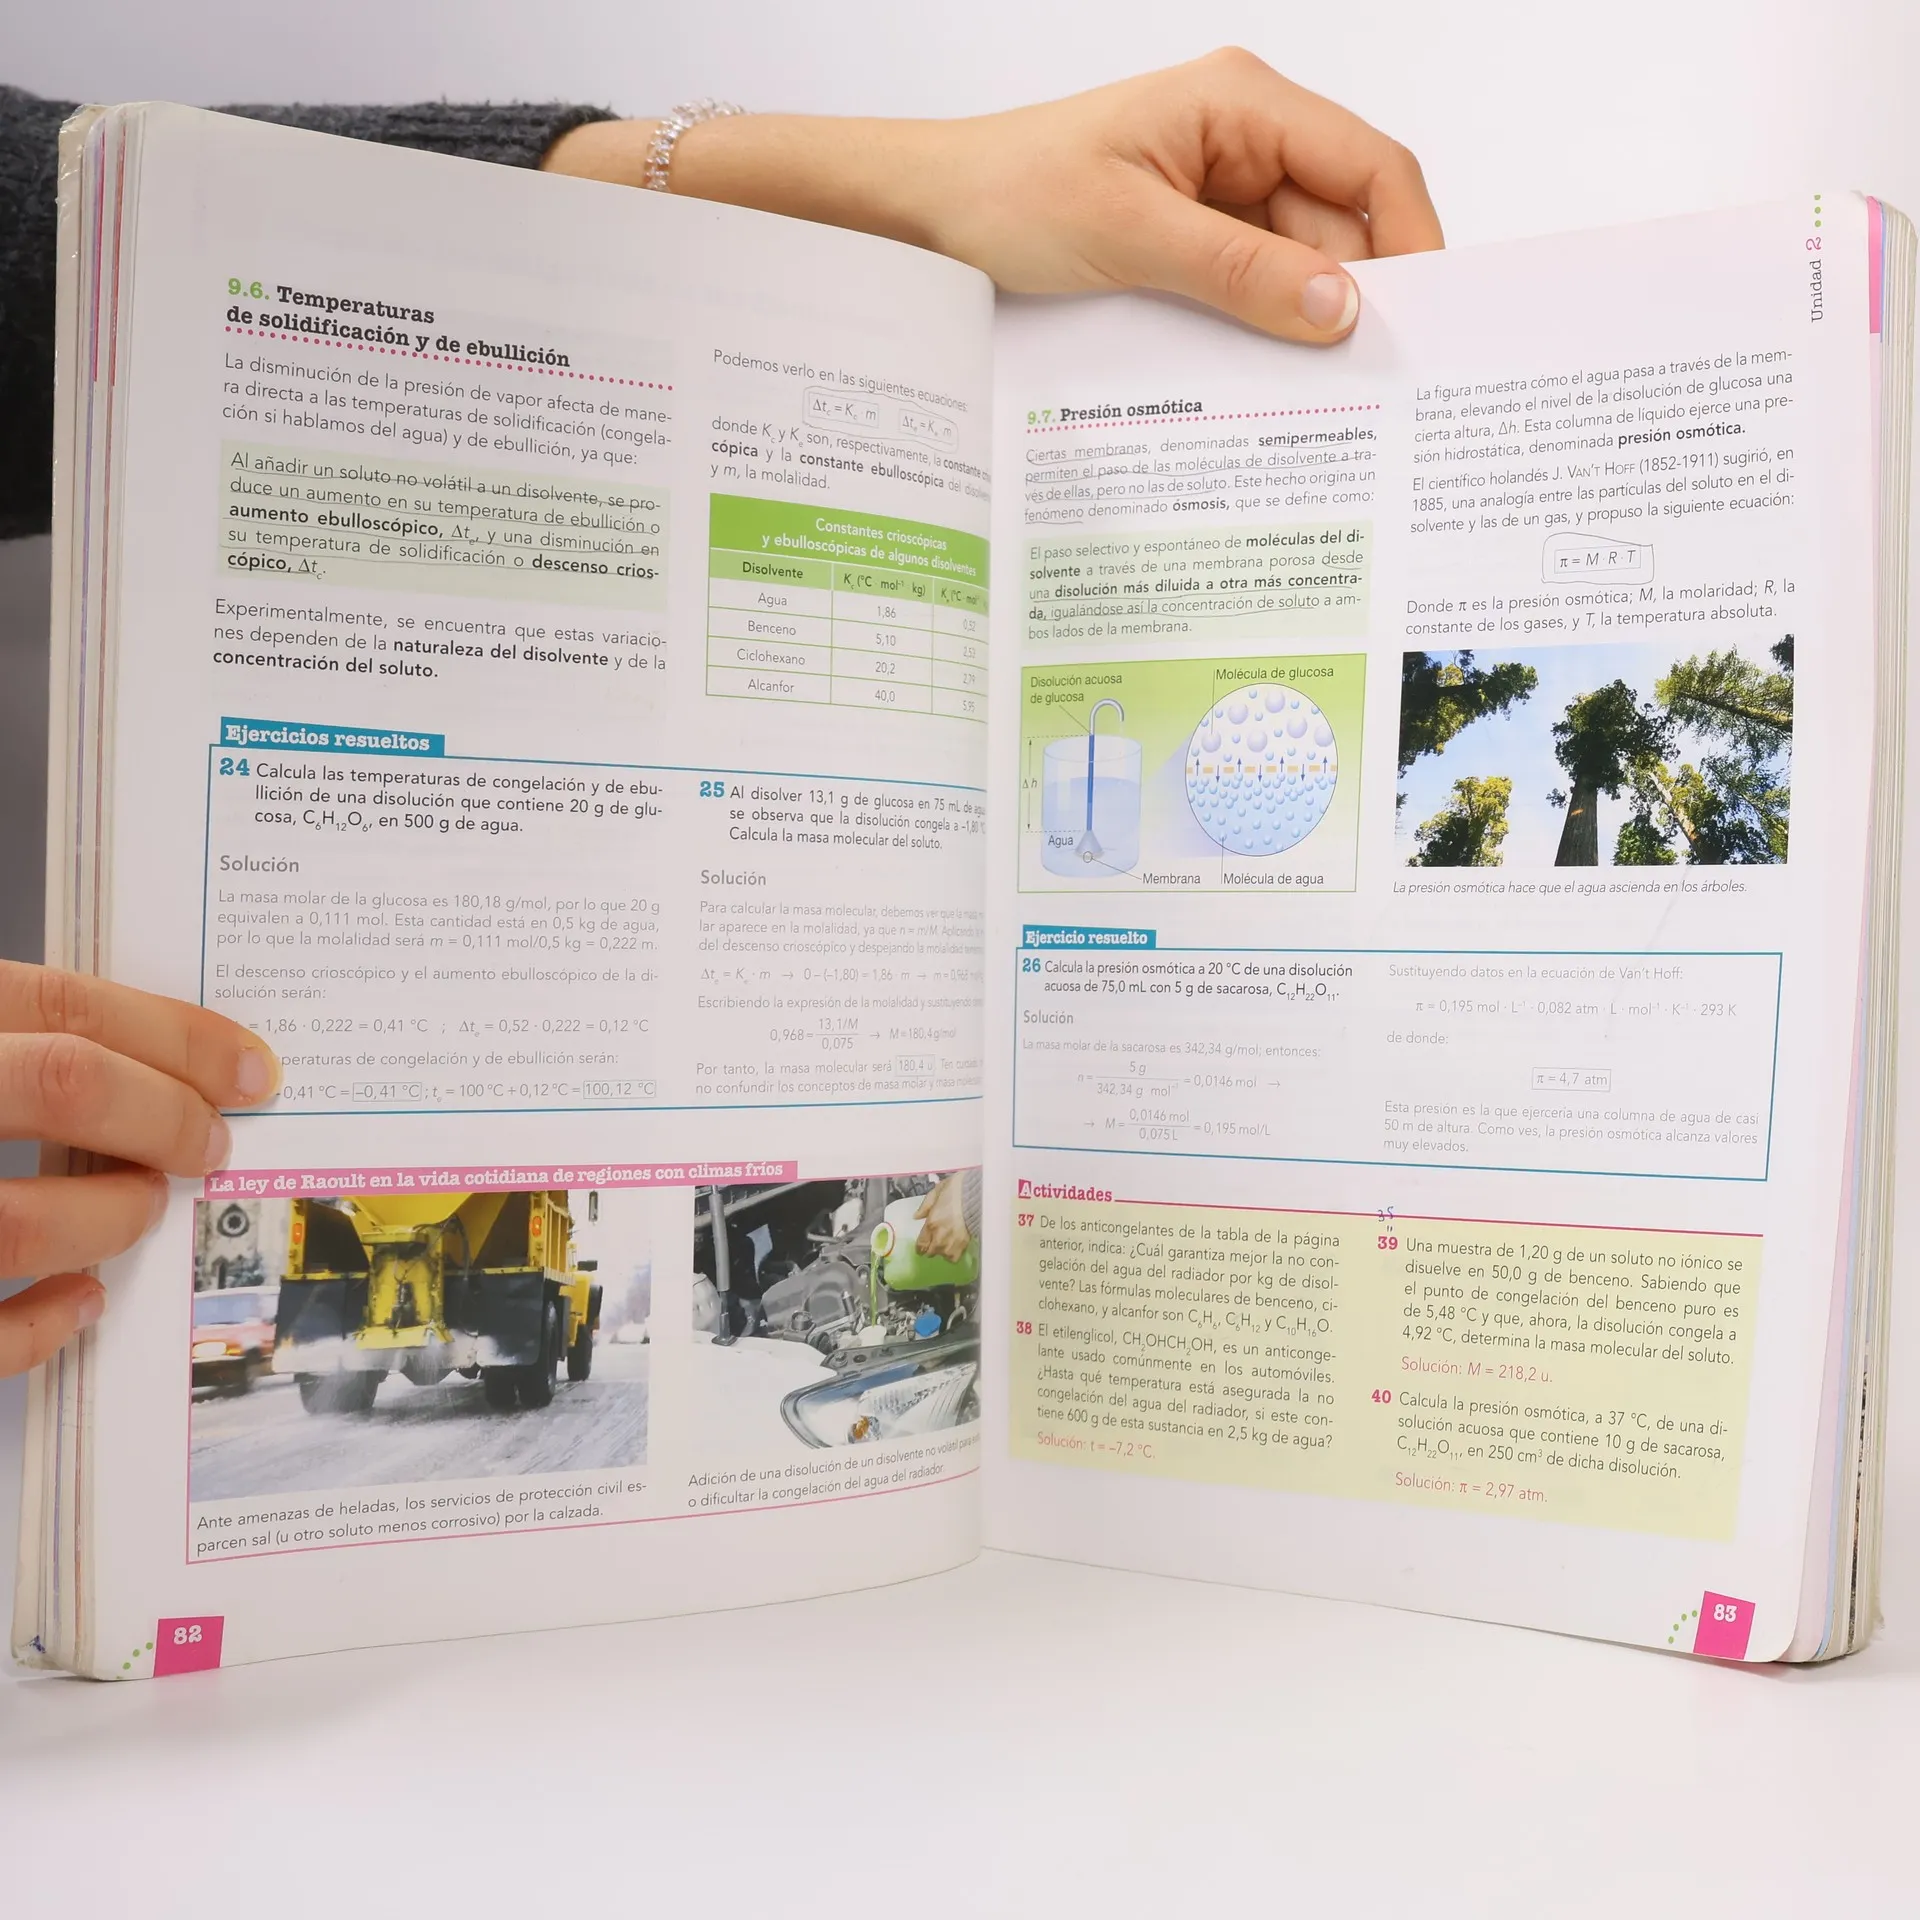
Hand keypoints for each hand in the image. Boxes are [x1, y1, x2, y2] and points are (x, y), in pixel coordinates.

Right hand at [0, 963, 279, 1375]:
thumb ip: (2, 1048)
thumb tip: (132, 1064)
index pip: (61, 1004)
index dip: (175, 1035)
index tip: (247, 1068)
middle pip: (64, 1082)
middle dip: (164, 1114)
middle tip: (207, 1142)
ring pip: (21, 1220)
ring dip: (110, 1216)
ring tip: (137, 1210)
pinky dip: (40, 1323)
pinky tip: (79, 1301)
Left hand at [545, 50, 1440, 342]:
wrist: (922, 216)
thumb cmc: (1007, 195)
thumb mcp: (1132, 237)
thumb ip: (1242, 274)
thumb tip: (1342, 308)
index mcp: (1242, 104)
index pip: (1370, 167)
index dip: (1413, 243)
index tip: (1430, 322)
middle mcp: (1242, 141)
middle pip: (1342, 226)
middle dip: (1357, 300)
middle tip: (1377, 387)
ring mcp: (1217, 195)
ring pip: (1298, 268)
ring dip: (1302, 326)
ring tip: (1313, 396)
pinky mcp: (1189, 243)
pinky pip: (1250, 290)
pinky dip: (1260, 332)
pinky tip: (1261, 379)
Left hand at [913, 1174, 972, 1261]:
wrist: (979, 1193)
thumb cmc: (957, 1189)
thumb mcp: (937, 1192)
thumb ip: (925, 1206)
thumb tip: (916, 1217)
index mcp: (931, 1223)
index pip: (921, 1245)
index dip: (920, 1247)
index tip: (921, 1246)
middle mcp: (940, 1236)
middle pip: (931, 1252)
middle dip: (930, 1248)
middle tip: (933, 1243)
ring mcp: (953, 1242)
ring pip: (943, 1256)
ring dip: (942, 1251)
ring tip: (944, 1244)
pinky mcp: (965, 1243)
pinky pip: (955, 1257)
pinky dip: (952, 1254)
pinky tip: (953, 1247)